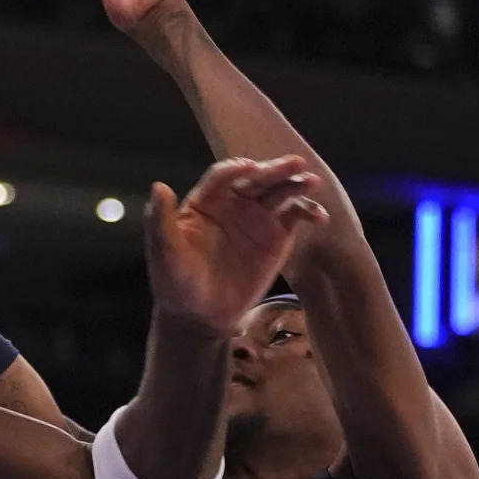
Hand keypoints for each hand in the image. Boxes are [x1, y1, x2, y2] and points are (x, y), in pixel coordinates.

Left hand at [142, 157, 328, 333]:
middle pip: (256, 178)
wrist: (201, 315)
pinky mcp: (276, 236)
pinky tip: (320, 216)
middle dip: (274, 169)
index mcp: (206, 201)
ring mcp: (257, 218)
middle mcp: (234, 203)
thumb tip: (158, 186)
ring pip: (278, 192)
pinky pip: (295, 217)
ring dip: (295, 185)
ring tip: (312, 181)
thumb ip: (160, 220)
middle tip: (295, 163)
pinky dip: (308, 212)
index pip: (223, 176)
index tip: (250, 169)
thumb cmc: (176, 282)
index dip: (236, 170)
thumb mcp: (164, 253)